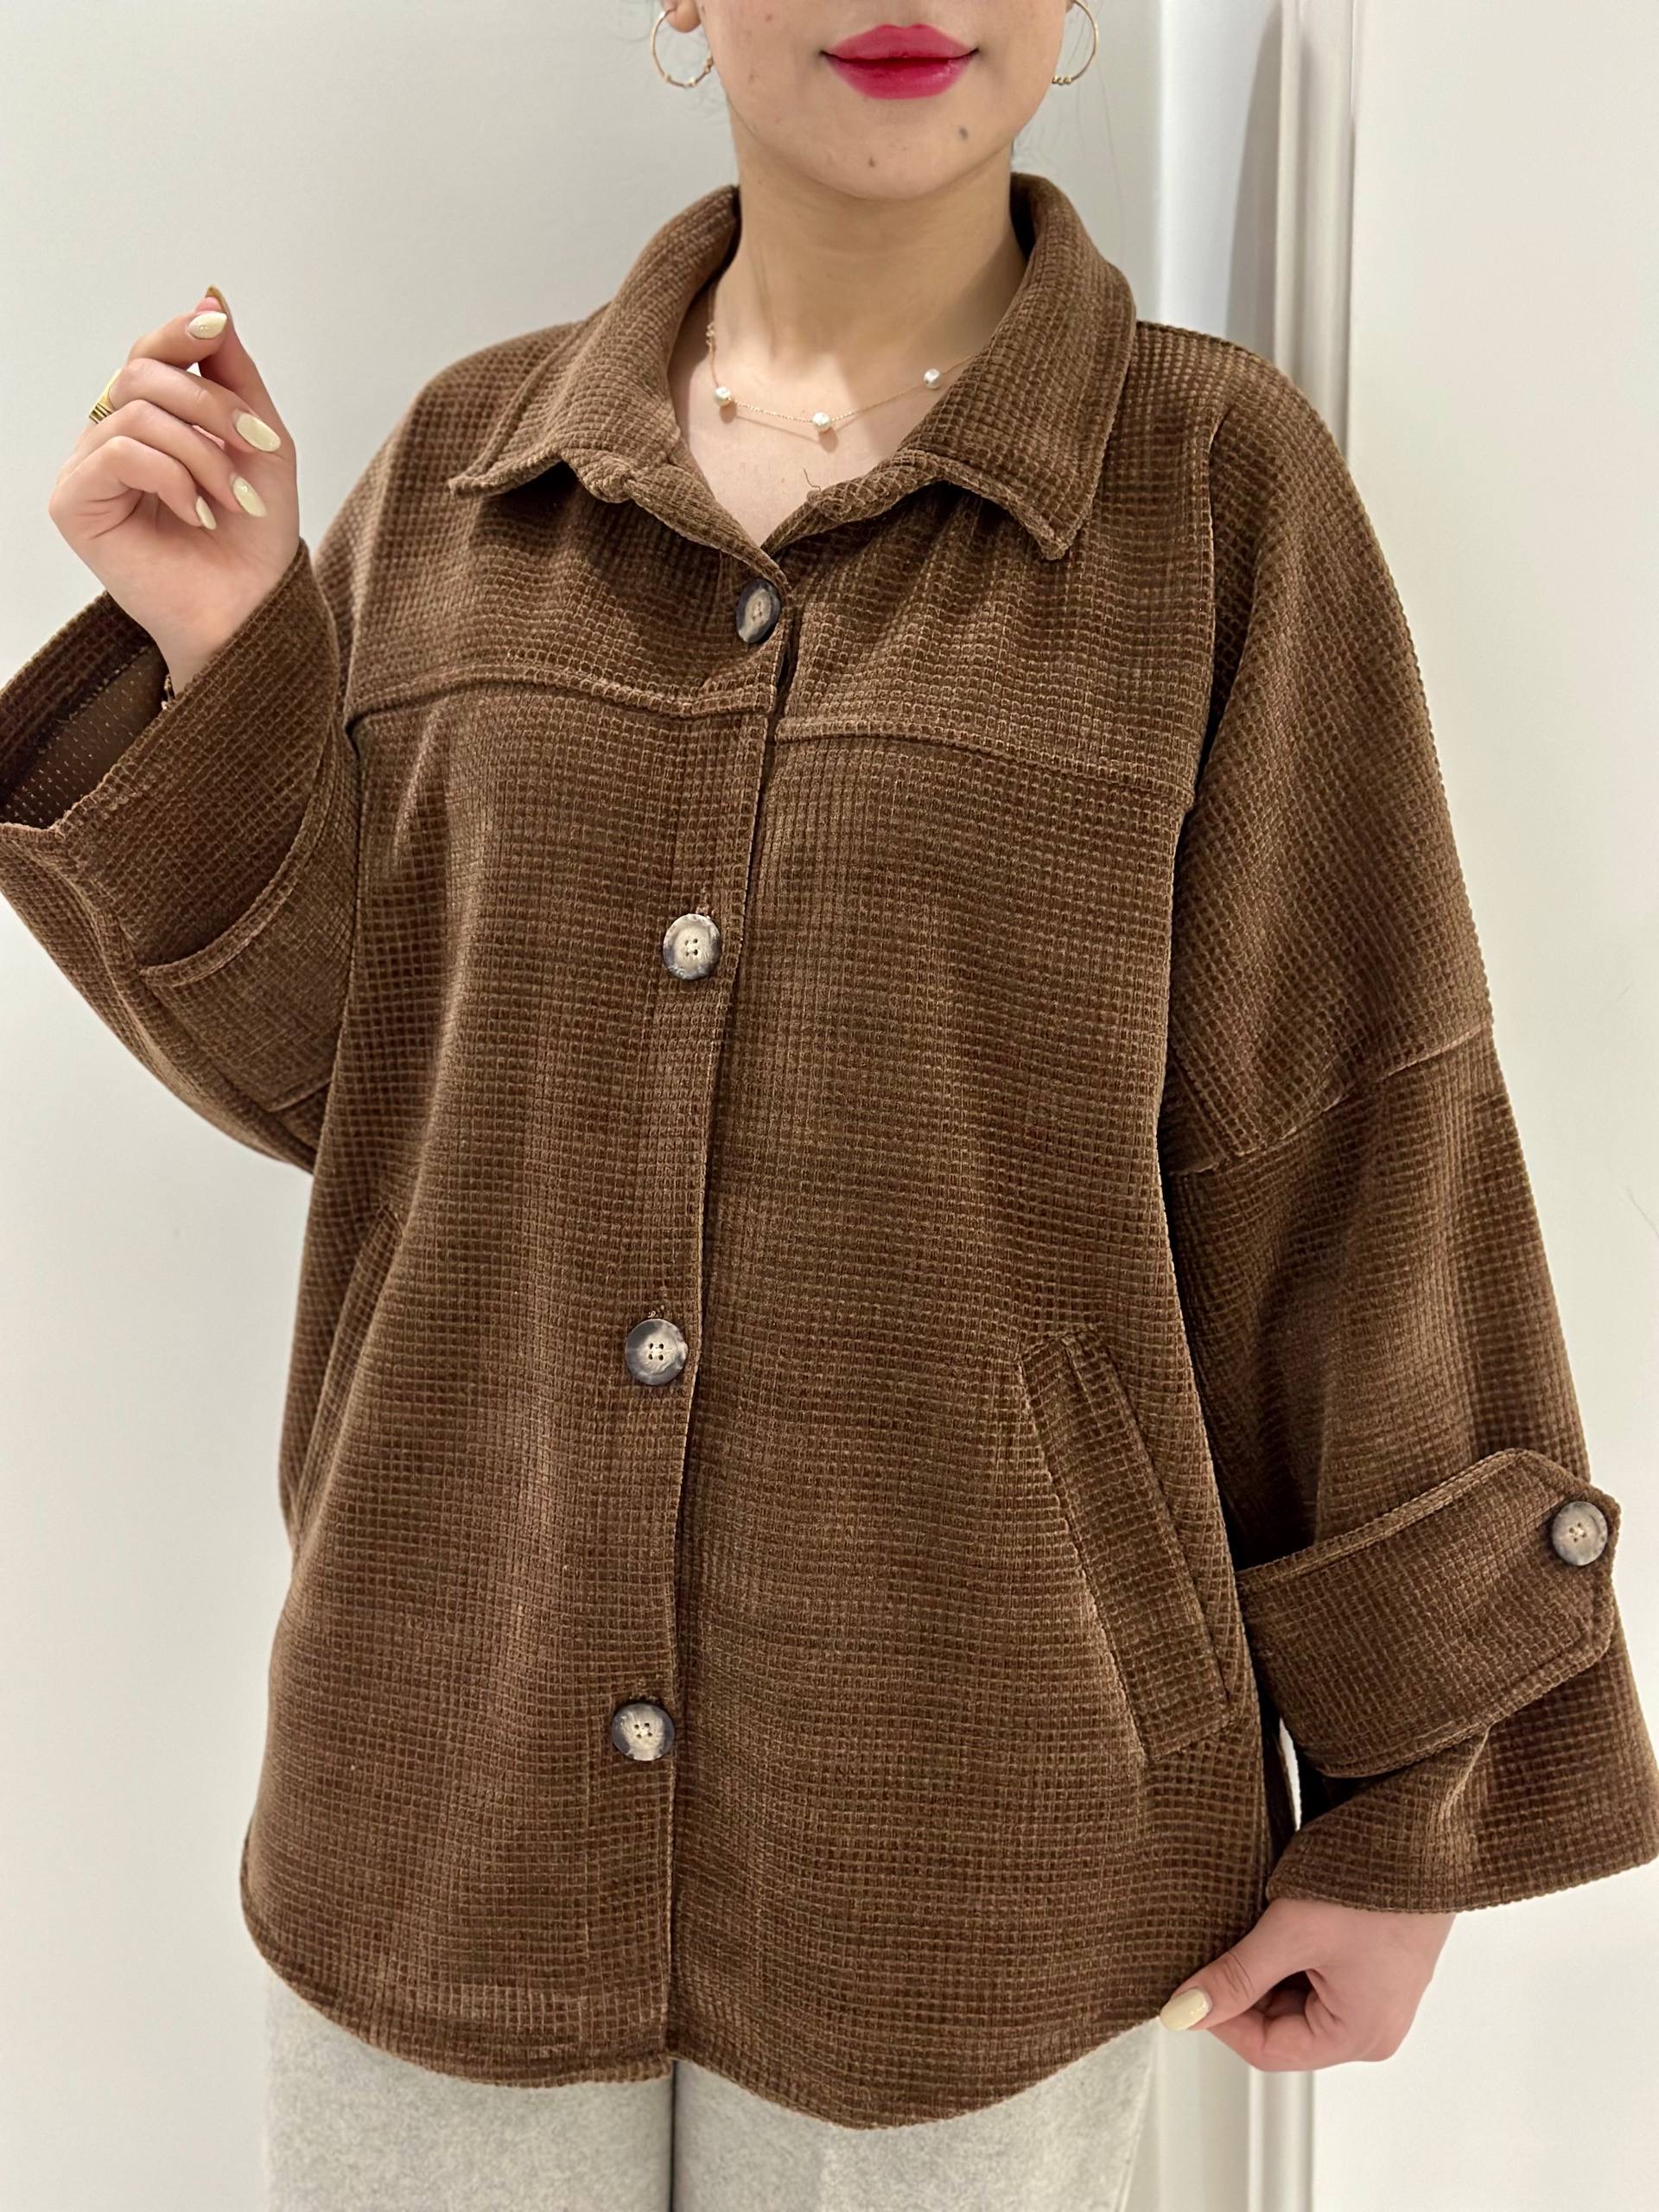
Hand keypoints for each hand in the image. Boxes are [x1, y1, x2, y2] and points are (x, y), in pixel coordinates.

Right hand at [47, 289, 298, 693]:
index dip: (181, 333)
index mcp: (151, 420)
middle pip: (144, 375)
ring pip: (137, 413)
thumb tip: (208, 295)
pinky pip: (119, 452)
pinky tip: (198, 514)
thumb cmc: (256, 537)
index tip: (216, 328)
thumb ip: (232, 370)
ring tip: (234, 499)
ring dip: (203, 455)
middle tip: (259, 446)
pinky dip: (172, 478)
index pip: (150, 355)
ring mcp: (88, 469)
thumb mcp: (261, 440)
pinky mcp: (73, 503)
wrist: (253, 608)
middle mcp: (111, 438)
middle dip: (212, 406)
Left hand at [1158, 1896, 1456, 2067]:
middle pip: (1283, 2028)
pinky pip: (1318, 1977)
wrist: (1421, 1837)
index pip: (1269, 2050)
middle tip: (1213, 1949)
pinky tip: (1277, 1921)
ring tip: (1249, 1928)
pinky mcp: (1375, 1968)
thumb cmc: (1371, 1887)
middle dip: (1244, 1992)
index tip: (1188, 1989)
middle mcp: (1373, 2027)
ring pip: (1296, 2000)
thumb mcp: (1292, 1932)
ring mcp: (1377, 1997)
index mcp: (1359, 2036)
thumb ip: (1235, 1976)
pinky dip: (1290, 1955)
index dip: (1222, 2021)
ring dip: (1266, 1970)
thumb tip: (1185, 2011)